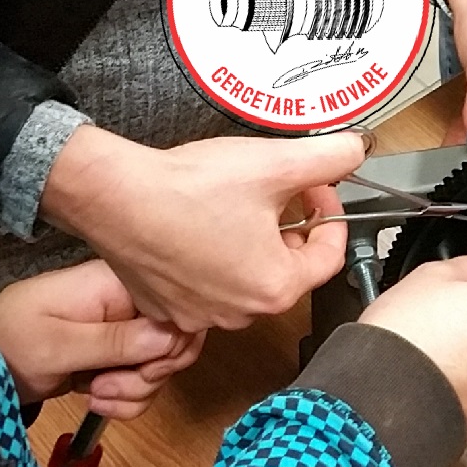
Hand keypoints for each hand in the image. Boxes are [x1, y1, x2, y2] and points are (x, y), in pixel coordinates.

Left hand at [0, 261, 202, 419]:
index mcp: (122, 286)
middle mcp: (134, 304)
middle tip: (110, 386)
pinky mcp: (124, 354)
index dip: (171, 347)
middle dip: (150, 375)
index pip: (178, 311)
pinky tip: (98, 400)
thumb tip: (171, 335)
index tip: (143, 371)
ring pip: (163, 366)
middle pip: (178, 340)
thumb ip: (115, 341)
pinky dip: (129, 399)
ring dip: (135, 391)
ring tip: (95, 394)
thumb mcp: (59, 345)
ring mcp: (130, 330)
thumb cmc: (14, 343)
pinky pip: (148, 380)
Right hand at [41, 127, 366, 331]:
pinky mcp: (167, 307)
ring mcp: (199, 315)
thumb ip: (329, 158)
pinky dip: (215, 257)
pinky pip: (207, 284)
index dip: (330, 216)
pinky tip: (202, 225)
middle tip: (280, 192)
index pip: (329, 257)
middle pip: (288, 268)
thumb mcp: (274, 164)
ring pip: (247, 276)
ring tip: (239, 204)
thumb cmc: (186, 188)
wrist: (111, 194)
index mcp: (275, 288)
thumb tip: (356, 151)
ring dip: (254, 243)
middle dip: (291, 228)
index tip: (319, 190)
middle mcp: (239, 313)